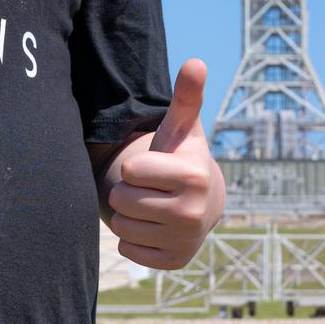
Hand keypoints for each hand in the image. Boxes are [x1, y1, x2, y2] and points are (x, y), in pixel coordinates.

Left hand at [105, 58, 225, 268]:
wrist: (202, 203)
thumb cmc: (182, 157)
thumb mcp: (183, 127)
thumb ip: (186, 96)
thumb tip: (195, 61)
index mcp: (194, 176)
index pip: (131, 171)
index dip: (137, 167)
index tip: (155, 167)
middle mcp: (193, 212)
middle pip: (122, 200)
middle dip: (129, 191)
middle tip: (150, 187)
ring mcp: (184, 241)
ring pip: (122, 225)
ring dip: (129, 214)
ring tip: (152, 205)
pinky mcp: (172, 262)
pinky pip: (127, 248)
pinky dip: (133, 237)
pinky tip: (153, 226)